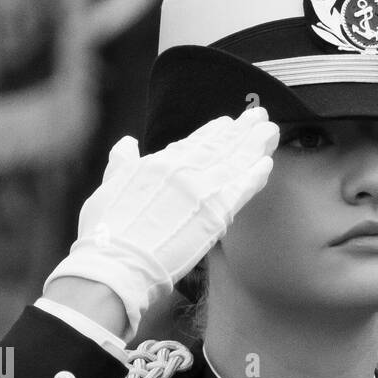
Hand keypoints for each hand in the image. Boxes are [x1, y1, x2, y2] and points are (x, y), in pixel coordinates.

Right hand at [44, 107, 278, 335]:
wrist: (117, 262)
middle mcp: (182, 171)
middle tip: (260, 116)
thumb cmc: (106, 233)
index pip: (193, 143)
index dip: (214, 132)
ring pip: (235, 161)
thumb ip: (121, 162)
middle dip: (241, 130)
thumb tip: (127, 143)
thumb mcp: (108, 186)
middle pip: (219, 146)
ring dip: (255, 145)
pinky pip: (241, 189)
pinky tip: (268, 163)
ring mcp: (200, 191)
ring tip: (271, 130)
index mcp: (158, 163)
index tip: (229, 123)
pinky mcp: (215, 215)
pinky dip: (255, 175)